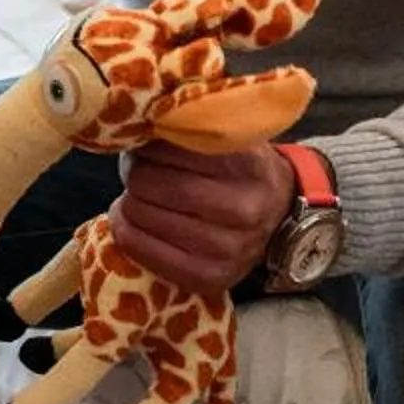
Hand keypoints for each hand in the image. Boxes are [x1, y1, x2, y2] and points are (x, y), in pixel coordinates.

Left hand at [108, 140, 293, 294]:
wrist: (278, 218)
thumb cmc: (242, 172)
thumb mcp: (231, 139)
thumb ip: (194, 128)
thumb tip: (136, 125)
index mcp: (248, 165)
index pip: (172, 147)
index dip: (149, 145)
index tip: (146, 144)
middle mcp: (242, 209)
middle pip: (151, 182)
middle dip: (134, 172)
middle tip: (136, 169)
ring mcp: (227, 249)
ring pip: (143, 216)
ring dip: (127, 201)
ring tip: (136, 195)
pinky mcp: (209, 278)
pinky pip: (143, 252)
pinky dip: (125, 231)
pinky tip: (131, 220)